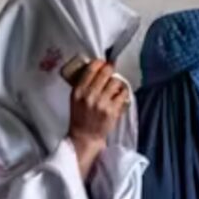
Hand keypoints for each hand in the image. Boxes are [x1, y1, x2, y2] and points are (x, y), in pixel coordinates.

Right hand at [68, 60, 130, 176]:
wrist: (85, 136)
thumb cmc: (80, 116)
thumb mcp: (75, 99)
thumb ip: (83, 84)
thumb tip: (97, 68)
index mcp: (78, 91)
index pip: (91, 69)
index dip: (100, 63)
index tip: (103, 63)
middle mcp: (89, 95)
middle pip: (106, 72)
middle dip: (111, 69)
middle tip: (112, 70)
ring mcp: (102, 103)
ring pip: (116, 82)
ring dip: (117, 82)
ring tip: (116, 86)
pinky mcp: (112, 110)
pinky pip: (123, 94)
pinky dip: (123, 92)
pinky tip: (121, 94)